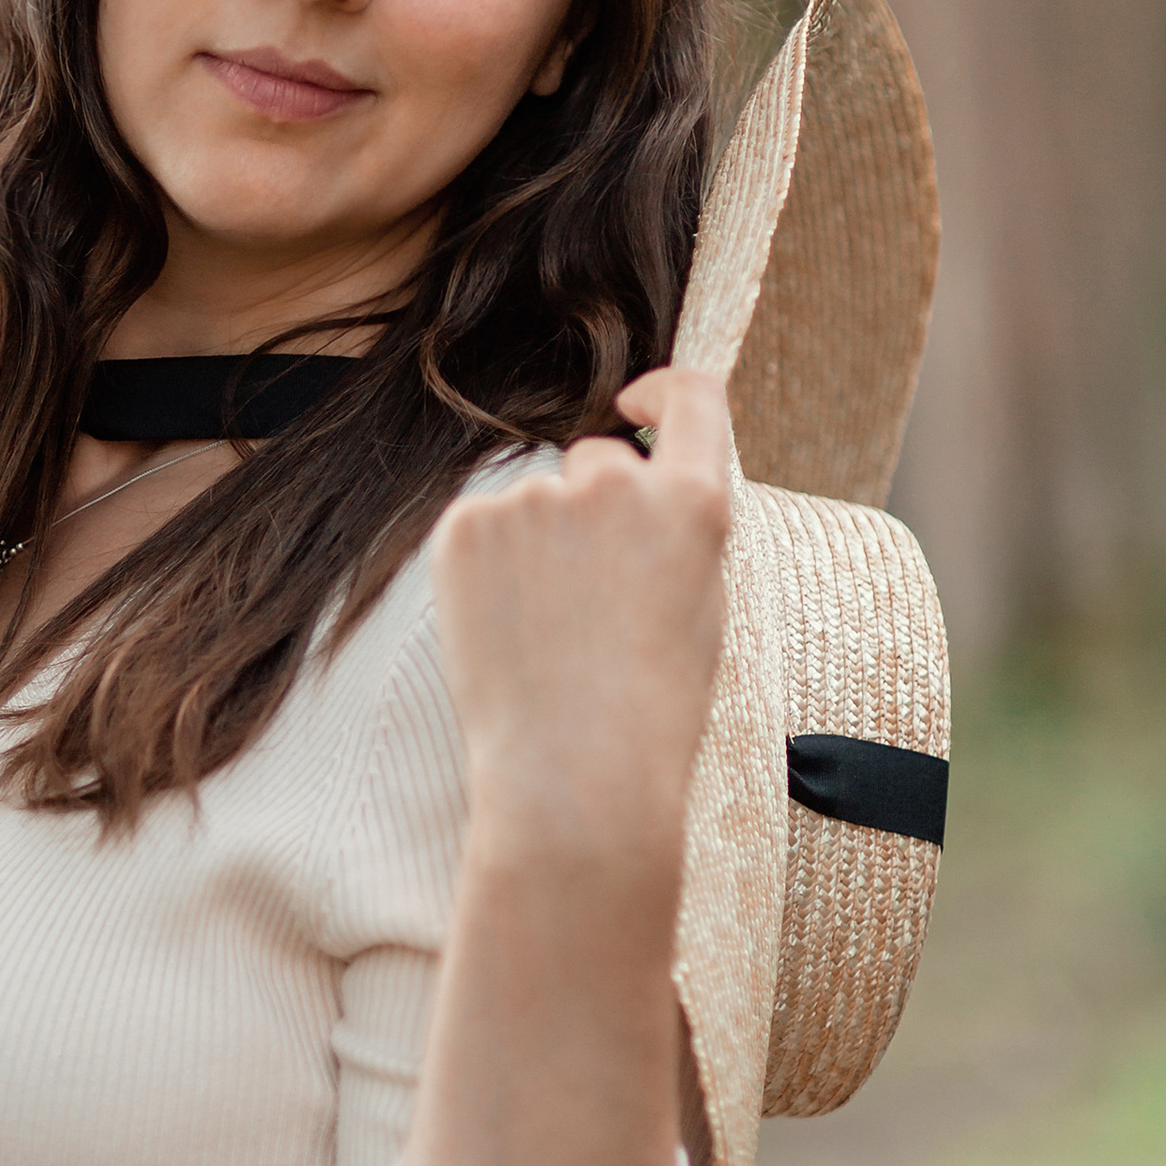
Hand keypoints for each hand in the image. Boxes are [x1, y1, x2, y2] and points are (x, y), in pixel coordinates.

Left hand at [429, 366, 731, 871]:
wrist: (574, 774)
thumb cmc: (648, 713)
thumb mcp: (699, 608)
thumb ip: (674, 529)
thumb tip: (637, 478)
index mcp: (692, 504)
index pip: (691, 397)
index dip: (662, 391)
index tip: (636, 401)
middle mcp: (615, 485)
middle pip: (595, 460)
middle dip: (590, 508)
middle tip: (586, 601)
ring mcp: (533, 501)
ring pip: (532, 505)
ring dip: (535, 549)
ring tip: (546, 637)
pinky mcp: (466, 527)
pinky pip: (479, 531)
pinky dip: (485, 571)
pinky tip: (505, 632)